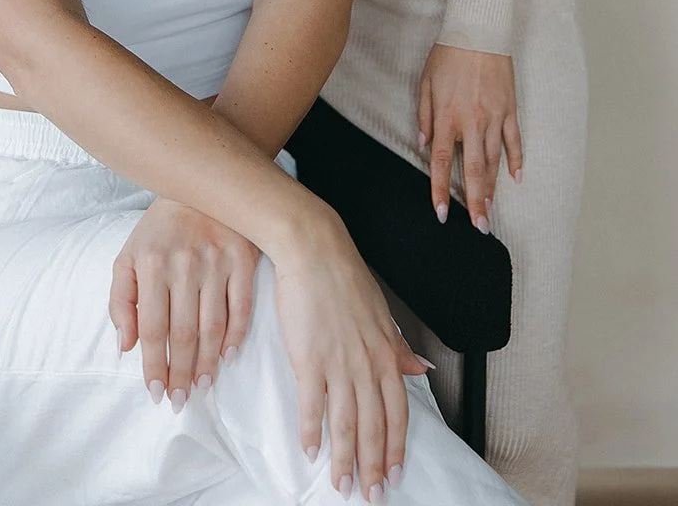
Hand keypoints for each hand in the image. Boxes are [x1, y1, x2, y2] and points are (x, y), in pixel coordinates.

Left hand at [109, 198, 257, 410]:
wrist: (200, 188)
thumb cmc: (159, 231)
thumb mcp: (128, 256)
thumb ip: (121, 300)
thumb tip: (125, 347)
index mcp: (151, 264)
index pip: (153, 328)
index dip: (154, 365)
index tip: (155, 392)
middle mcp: (185, 264)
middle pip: (184, 333)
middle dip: (181, 373)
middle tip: (180, 400)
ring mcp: (217, 261)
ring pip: (214, 327)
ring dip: (208, 363)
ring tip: (202, 386)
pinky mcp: (243, 259)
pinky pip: (242, 308)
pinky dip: (236, 337)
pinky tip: (227, 357)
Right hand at [275, 204, 427, 499]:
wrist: (313, 248)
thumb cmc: (343, 275)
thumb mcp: (380, 312)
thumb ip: (397, 346)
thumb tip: (421, 370)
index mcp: (385, 352)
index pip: (398, 412)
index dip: (396, 447)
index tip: (393, 473)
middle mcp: (366, 362)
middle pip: (374, 426)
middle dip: (374, 465)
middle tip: (371, 494)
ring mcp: (338, 361)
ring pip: (346, 422)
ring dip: (346, 458)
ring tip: (342, 484)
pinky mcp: (309, 356)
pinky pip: (313, 403)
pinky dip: (312, 430)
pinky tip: (310, 448)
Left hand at [417, 43, 522, 231]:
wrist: (478, 31)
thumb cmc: (448, 55)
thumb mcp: (426, 82)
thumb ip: (425, 116)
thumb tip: (424, 145)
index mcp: (448, 116)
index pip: (443, 161)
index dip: (441, 189)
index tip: (442, 213)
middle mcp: (472, 121)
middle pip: (475, 170)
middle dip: (476, 201)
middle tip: (479, 226)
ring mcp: (495, 117)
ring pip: (495, 160)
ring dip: (493, 187)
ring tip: (490, 209)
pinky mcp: (510, 109)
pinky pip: (515, 141)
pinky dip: (516, 161)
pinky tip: (516, 178)